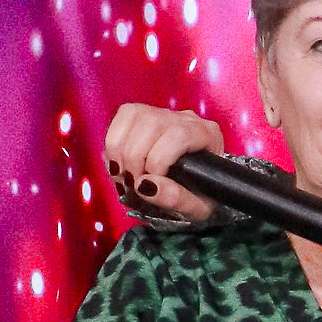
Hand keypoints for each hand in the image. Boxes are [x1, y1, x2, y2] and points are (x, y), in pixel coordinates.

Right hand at [104, 99, 224, 222]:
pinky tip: (120, 165)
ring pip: (133, 116)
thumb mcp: (197, 208)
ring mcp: (164, 114)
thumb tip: (147, 185)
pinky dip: (113, 143)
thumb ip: (178, 200)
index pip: (178, 135)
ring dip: (120, 153)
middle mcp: (186, 119)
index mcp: (207, 135)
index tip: (148, 186)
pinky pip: (123, 116)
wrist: (193, 190)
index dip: (157, 162)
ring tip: (125, 178)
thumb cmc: (199, 197)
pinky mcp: (144, 115)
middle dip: (134, 160)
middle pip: (151, 123)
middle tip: (133, 187)